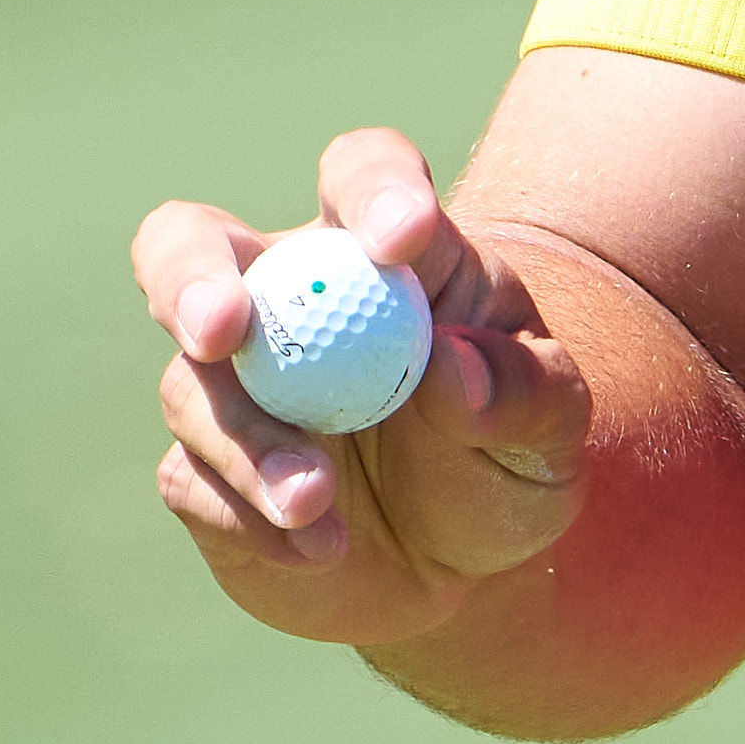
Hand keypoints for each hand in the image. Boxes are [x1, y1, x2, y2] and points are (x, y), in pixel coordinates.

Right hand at [137, 126, 595, 652]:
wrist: (460, 567)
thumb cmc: (510, 458)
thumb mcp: (553, 429)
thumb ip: (522, 389)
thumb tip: (454, 365)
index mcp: (385, 254)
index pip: (362, 177)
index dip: (374, 191)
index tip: (402, 238)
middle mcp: (287, 298)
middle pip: (191, 241)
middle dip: (191, 275)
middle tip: (221, 329)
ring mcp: (230, 385)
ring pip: (191, 382)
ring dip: (248, 441)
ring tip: (316, 501)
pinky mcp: (199, 471)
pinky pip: (193, 478)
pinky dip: (250, 516)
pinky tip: (319, 547)